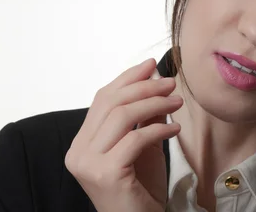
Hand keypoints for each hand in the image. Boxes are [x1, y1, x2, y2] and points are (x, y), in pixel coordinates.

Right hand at [65, 59, 182, 211]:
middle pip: (110, 103)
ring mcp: (88, 163)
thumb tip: (153, 80)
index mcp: (82, 143)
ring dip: (154, 103)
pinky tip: (176, 130)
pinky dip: (159, 130)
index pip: (102, 100)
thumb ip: (143, 116)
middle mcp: (78, 151)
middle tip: (170, 82)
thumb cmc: (141, 190)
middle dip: (143, 87)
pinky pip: (135, 139)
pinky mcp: (105, 174)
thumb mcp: (143, 146)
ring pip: (122, 116)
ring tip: (176, 102)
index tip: (151, 65)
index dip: (127, 78)